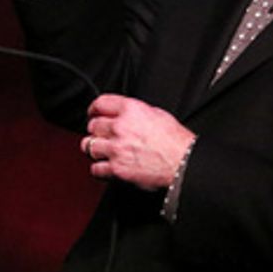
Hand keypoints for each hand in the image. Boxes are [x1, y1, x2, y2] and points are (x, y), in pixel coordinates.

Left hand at [81, 93, 195, 189]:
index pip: (100, 103)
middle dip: (96, 130)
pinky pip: (96, 168)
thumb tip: (125, 113)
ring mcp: (116, 148)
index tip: (93, 113)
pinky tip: (105, 167)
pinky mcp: (117, 168)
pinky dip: (99, 168)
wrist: (183, 162)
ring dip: (95, 148)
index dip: (94, 109)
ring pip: (89, 145)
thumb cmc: (176, 140)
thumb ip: (136, 112)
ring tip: (102, 151)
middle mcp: (120, 127)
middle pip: (93, 125)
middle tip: (102, 135)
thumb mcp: (157, 113)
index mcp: (130, 110)